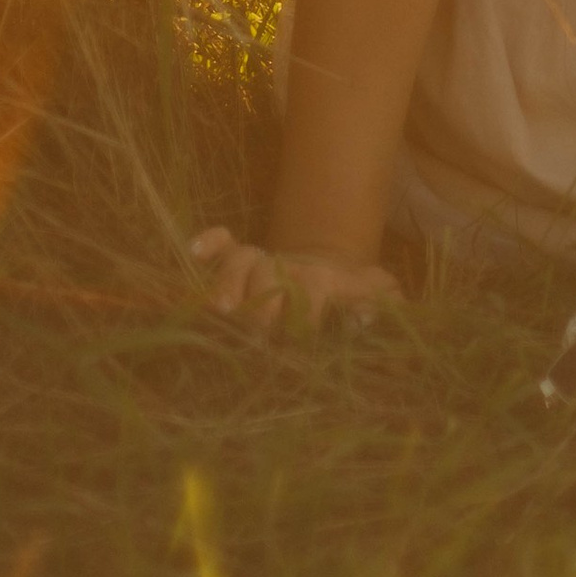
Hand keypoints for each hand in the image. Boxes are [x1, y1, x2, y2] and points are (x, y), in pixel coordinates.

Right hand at [190, 225, 401, 332]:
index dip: (307, 312)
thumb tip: (368, 316)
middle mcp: (285, 268)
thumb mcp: (372, 295)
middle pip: (268, 278)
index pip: (310, 291)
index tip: (306, 333)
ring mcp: (261, 261)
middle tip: (259, 330)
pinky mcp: (240, 258)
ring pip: (239, 262)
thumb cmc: (349, 293)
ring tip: (222, 307)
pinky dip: (210, 242)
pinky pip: (222, 244)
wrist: (329, 271)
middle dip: (263, 304)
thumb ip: (380, 302)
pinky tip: (195, 251)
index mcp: (319, 280)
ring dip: (229, 282)